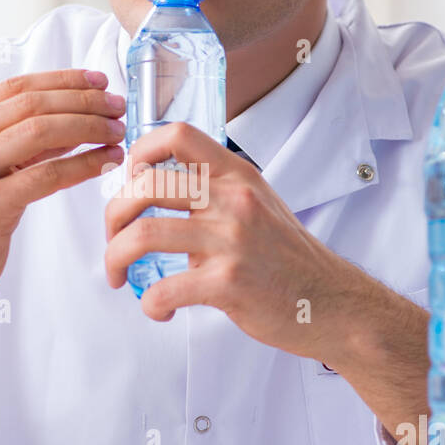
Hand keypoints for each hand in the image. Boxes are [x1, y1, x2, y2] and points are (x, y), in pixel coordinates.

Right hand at [0, 68, 125, 321]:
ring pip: (40, 132)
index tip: (99, 81)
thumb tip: (75, 115)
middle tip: (117, 106)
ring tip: (118, 132)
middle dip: (83, 101)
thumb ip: (19, 140)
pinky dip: (84, 164)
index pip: (15, 87)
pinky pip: (46, 175)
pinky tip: (106, 162)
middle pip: (31, 104)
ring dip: (89, 128)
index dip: (63, 80)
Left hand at [103, 121, 368, 361]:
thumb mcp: (259, 205)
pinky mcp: (229, 284)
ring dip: (116, 258)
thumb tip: (157, 196)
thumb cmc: (290, 260)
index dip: (140, 150)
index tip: (129, 179)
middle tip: (113, 239)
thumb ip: (215, 194)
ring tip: (119, 275)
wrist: (332, 304)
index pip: (178, 135)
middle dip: (113, 215)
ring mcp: (231, 241)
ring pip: (144, 235)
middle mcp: (233, 200)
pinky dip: (149, 303)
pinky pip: (164, 290)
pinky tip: (159, 309)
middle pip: (145, 186)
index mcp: (237, 177)